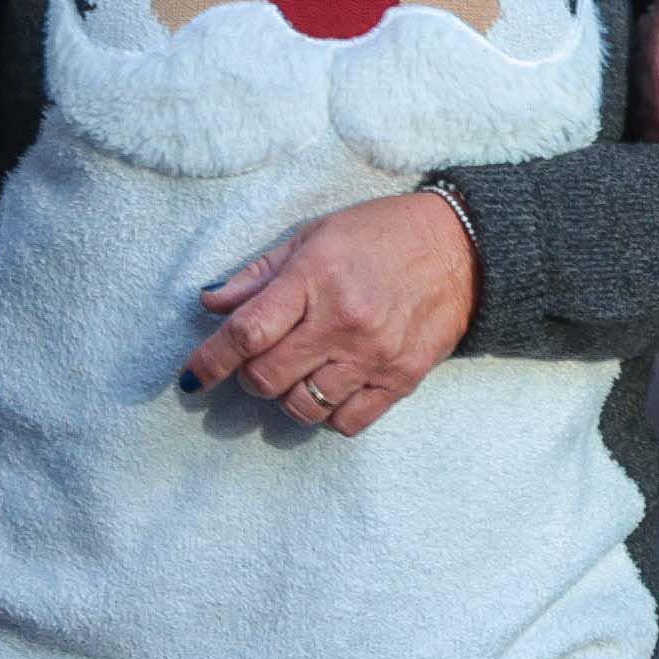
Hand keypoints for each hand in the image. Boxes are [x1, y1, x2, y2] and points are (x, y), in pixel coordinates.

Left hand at [181, 189, 480, 432]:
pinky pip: (346, 423)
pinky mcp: (402, 379)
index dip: (209, 362)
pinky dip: (328, 414)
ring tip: (298, 374)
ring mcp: (374, 355)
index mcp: (316, 279)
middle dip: (249, 378)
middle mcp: (343, 322)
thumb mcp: (315, 236)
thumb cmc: (381, 235)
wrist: (465, 248)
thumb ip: (260, 273)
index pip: (246, 334)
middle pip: (266, 378)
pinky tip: (332, 388)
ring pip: (302, 407)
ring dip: (287, 397)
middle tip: (259, 362)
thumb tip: (211, 303)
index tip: (192, 378)